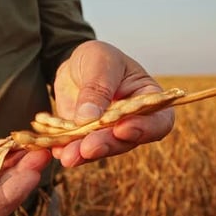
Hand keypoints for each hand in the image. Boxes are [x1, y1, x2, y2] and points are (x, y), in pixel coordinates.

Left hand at [52, 40, 174, 166]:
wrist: (75, 67)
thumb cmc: (98, 59)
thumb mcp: (99, 62)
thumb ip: (97, 87)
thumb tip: (89, 117)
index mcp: (148, 99)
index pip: (158, 121)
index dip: (144, 129)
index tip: (121, 128)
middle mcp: (133, 122)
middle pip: (126, 141)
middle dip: (107, 145)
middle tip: (89, 147)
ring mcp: (109, 134)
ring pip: (102, 149)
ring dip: (85, 154)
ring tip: (68, 156)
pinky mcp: (87, 139)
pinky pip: (79, 148)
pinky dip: (67, 150)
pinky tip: (56, 150)